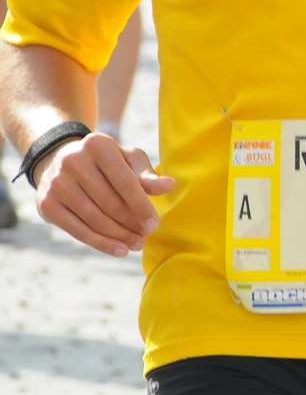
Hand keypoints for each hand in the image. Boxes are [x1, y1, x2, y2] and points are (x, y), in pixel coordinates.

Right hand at [34, 132, 175, 256]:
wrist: (60, 160)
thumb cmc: (106, 161)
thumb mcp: (128, 159)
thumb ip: (147, 174)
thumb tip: (170, 186)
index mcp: (98, 145)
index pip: (125, 181)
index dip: (141, 206)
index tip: (154, 225)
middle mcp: (73, 161)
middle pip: (109, 202)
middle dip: (131, 223)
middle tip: (146, 237)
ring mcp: (57, 183)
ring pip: (93, 218)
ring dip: (118, 236)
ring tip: (136, 244)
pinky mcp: (47, 204)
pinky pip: (77, 229)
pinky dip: (99, 243)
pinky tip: (118, 250)